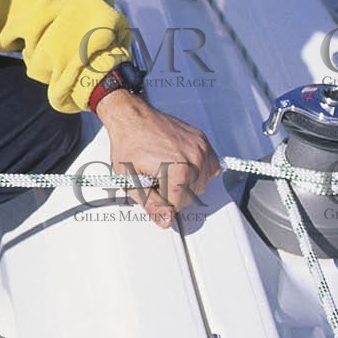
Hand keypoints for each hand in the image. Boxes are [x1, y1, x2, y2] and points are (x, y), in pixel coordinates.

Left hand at [98, 90, 220, 228]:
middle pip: (191, 195)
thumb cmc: (128, 144)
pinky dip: (198, 170)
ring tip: (166, 170)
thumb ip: (151, 204)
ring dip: (185, 182)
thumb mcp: (130, 181)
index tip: (150, 188)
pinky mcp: (202, 140)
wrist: (131, 117)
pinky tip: (182, 165)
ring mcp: (200, 147)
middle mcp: (193, 157)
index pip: (177, 205)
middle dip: (173, 192)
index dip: (161, 201)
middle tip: (156, 178)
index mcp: (177, 169)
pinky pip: (210, 166)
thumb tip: (166, 220)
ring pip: (201, 183)